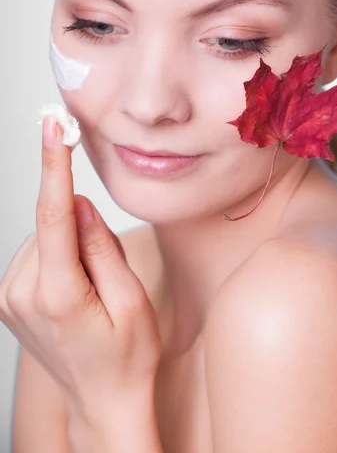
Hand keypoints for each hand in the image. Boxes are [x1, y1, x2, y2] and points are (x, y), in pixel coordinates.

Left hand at [0, 116, 161, 422]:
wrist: (103, 401)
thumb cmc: (127, 356)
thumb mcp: (132, 299)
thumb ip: (101, 246)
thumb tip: (79, 203)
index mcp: (58, 295)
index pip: (53, 215)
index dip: (54, 167)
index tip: (53, 128)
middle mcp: (22, 294)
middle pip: (54, 227)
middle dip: (83, 232)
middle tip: (108, 276)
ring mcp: (10, 298)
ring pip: (45, 238)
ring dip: (71, 248)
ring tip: (93, 291)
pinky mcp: (9, 299)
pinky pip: (37, 254)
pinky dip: (59, 259)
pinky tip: (76, 290)